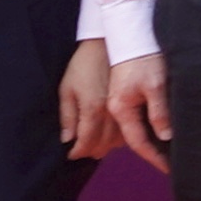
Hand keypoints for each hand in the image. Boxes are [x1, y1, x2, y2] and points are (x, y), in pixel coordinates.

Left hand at [55, 37, 124, 163]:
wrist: (106, 46)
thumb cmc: (83, 66)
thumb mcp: (67, 89)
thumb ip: (68, 116)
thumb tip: (67, 140)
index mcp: (93, 109)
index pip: (86, 142)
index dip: (77, 152)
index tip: (70, 155)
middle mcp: (111, 114)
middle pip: (102, 146)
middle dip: (89, 151)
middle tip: (81, 150)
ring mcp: (124, 111)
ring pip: (117, 142)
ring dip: (104, 147)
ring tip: (94, 145)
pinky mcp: (133, 106)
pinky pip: (127, 131)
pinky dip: (117, 139)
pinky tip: (110, 136)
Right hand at [106, 54, 176, 168]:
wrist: (131, 35)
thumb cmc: (144, 58)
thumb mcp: (156, 85)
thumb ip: (159, 112)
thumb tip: (166, 136)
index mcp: (120, 109)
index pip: (138, 142)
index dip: (154, 157)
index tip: (169, 169)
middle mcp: (116, 109)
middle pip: (133, 139)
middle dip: (152, 154)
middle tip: (171, 166)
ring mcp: (118, 103)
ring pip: (133, 131)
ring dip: (149, 143)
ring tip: (168, 154)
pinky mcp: (124, 96)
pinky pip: (134, 120)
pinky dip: (147, 129)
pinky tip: (161, 133)